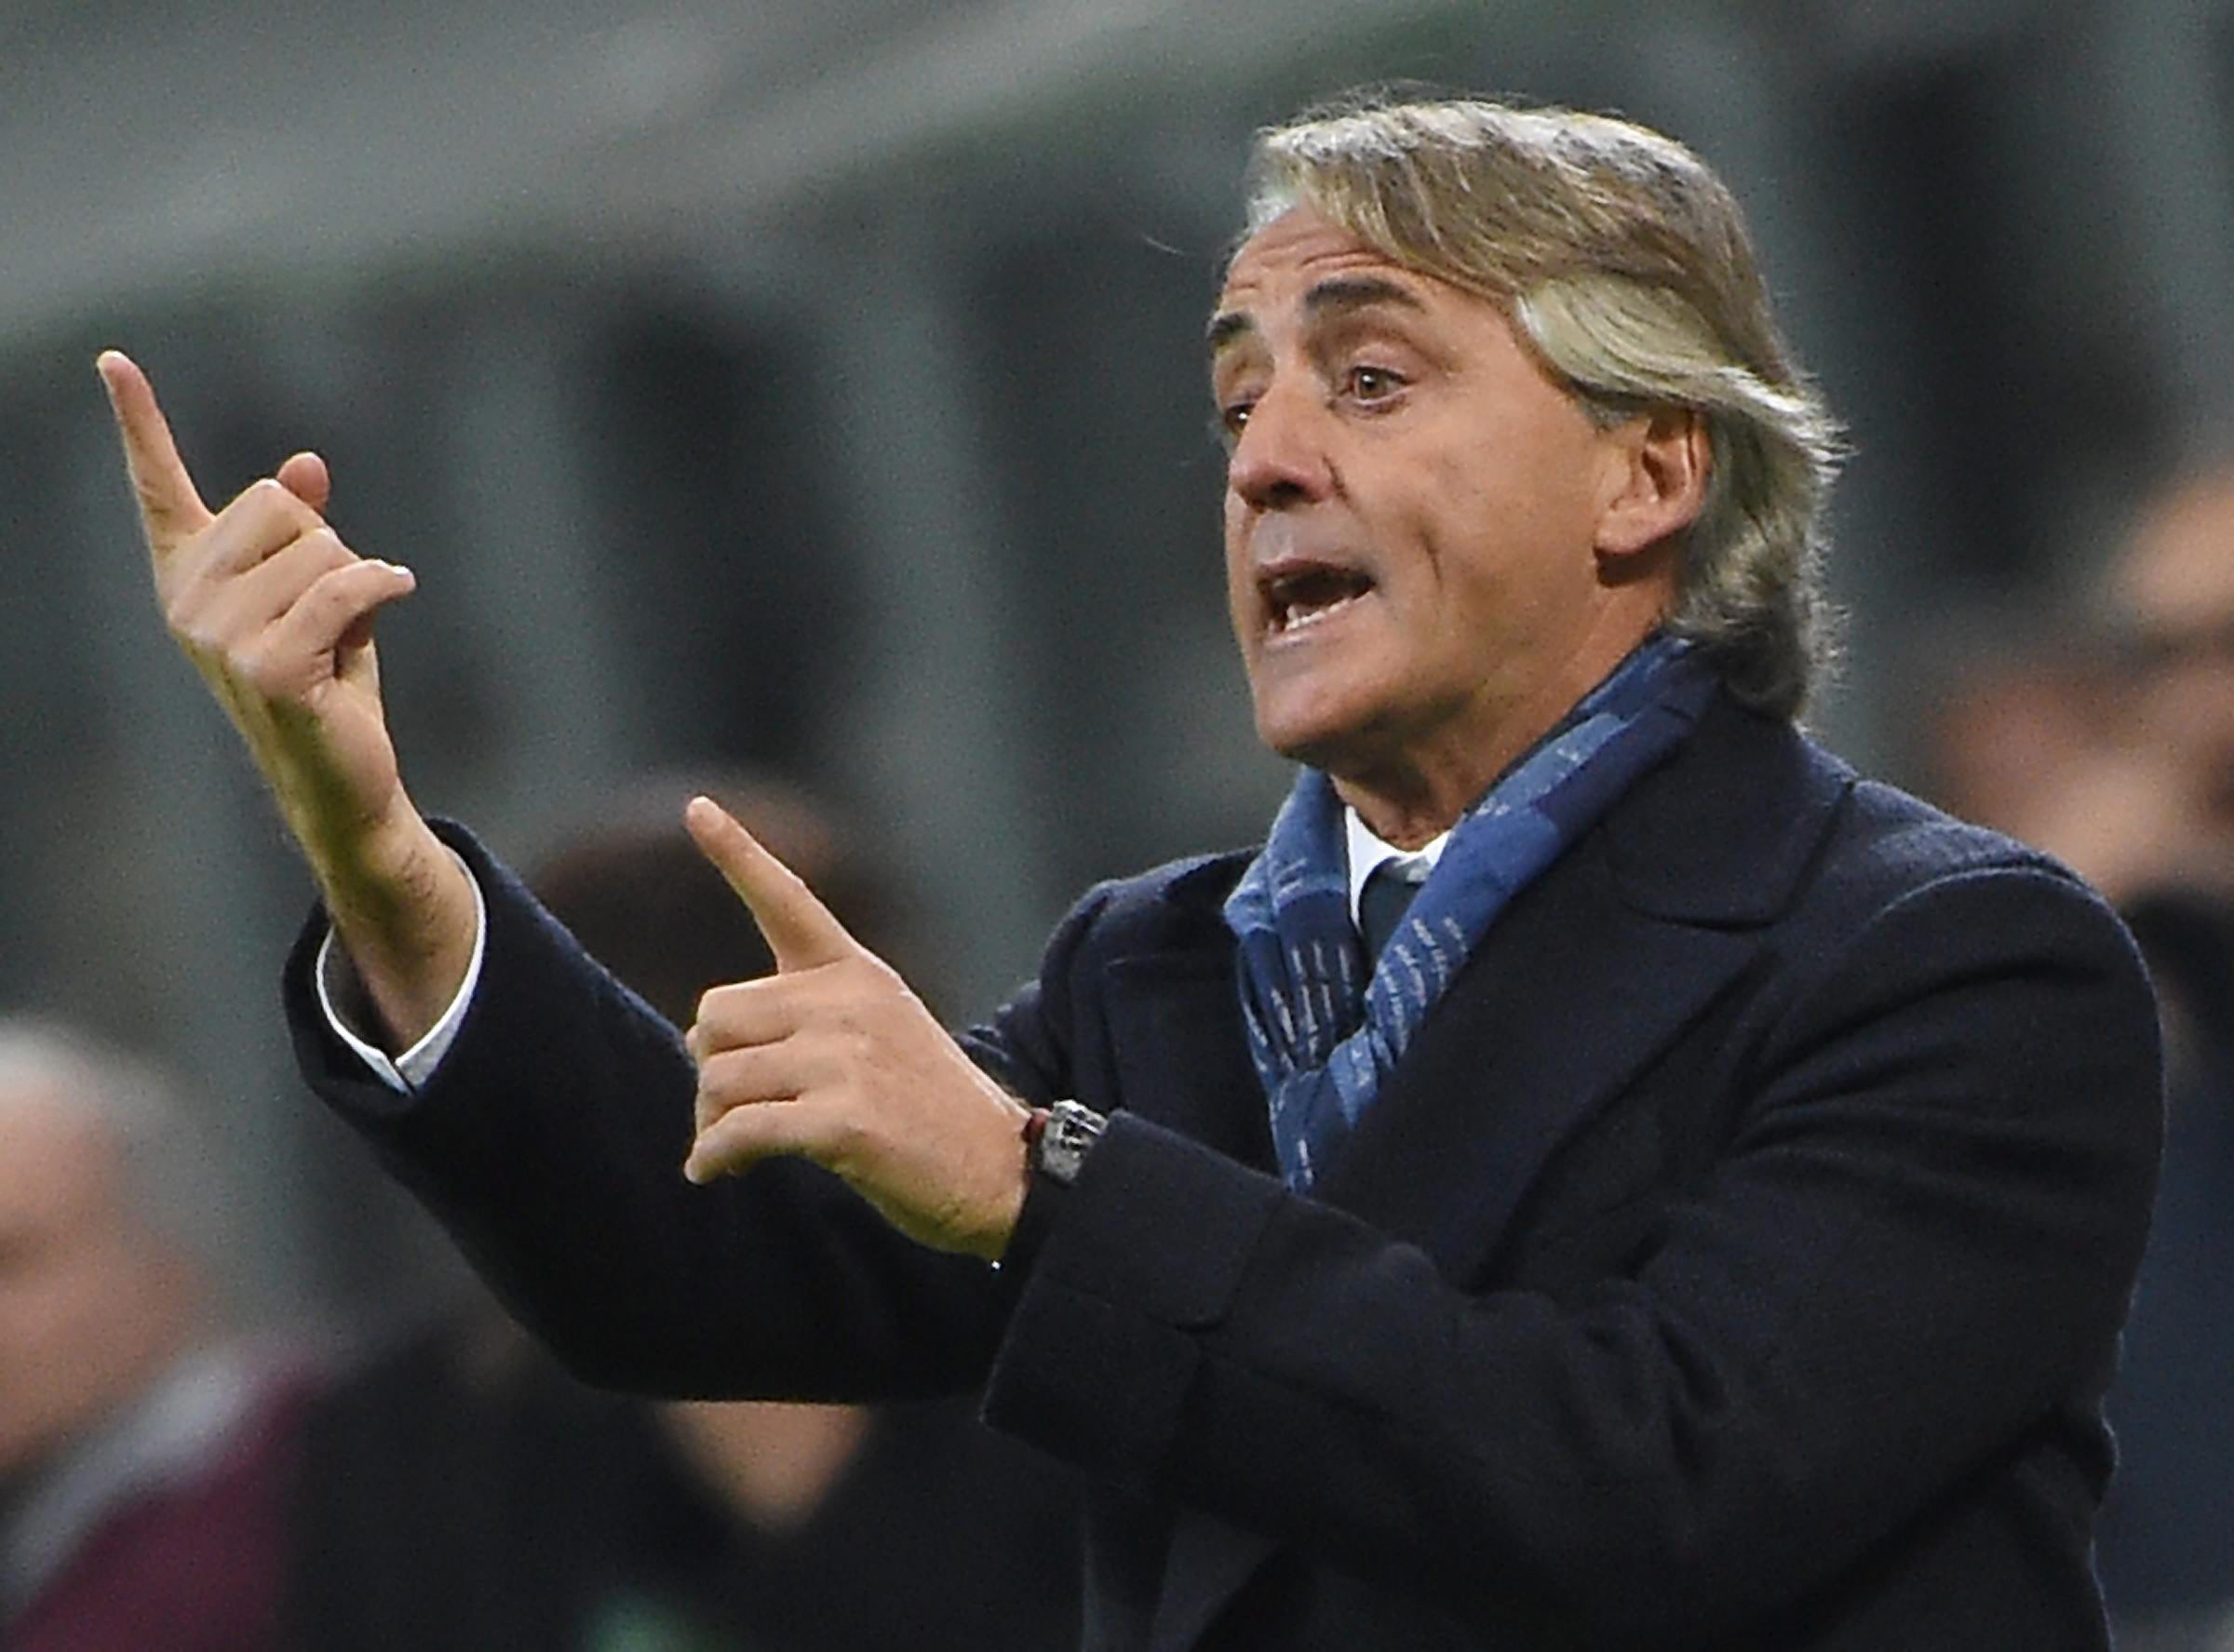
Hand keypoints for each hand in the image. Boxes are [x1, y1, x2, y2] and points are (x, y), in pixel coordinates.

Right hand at [97, 350, 474, 1044]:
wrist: (343, 773)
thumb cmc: (329, 679)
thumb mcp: (319, 590)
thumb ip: (306, 529)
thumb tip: (305, 462)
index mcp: (189, 575)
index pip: (159, 485)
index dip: (138, 419)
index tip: (114, 361)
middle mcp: (186, 600)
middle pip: (277, 503)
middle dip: (327, 542)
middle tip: (331, 608)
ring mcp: (217, 635)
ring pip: (319, 545)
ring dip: (357, 578)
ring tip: (345, 634)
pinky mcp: (264, 664)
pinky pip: (341, 586)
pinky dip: (380, 586)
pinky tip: (394, 599)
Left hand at [682, 797, 1032, 1261]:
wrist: (1002, 1169)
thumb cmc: (928, 1113)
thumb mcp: (879, 1036)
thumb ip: (804, 1021)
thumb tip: (700, 1046)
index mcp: (857, 973)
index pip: (788, 899)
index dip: (737, 853)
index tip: (696, 807)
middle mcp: (849, 1002)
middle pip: (716, 1015)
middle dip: (711, 1066)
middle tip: (727, 1109)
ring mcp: (847, 1058)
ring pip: (718, 1078)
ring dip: (709, 1123)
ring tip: (728, 1148)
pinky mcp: (843, 1120)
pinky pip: (739, 1131)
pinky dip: (714, 1157)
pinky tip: (713, 1172)